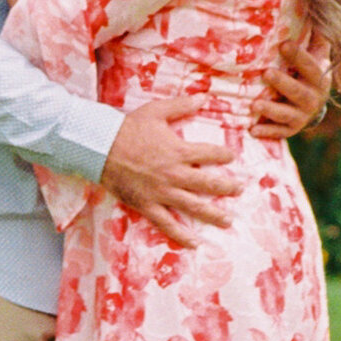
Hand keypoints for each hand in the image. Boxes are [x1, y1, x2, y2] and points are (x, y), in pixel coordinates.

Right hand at [100, 97, 243, 245]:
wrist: (101, 147)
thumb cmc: (128, 128)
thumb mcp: (156, 111)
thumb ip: (181, 105)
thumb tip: (203, 97)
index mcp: (178, 151)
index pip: (209, 153)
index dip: (224, 154)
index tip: (232, 156)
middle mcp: (174, 174)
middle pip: (208, 184)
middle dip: (227, 187)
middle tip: (240, 189)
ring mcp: (162, 192)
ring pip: (193, 206)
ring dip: (213, 214)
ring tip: (228, 221)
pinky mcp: (148, 205)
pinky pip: (167, 224)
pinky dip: (181, 235)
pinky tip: (195, 243)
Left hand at [252, 21, 333, 144]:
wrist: (313, 101)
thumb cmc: (308, 68)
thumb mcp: (315, 52)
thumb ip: (315, 34)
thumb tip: (315, 1)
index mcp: (320, 76)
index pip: (312, 66)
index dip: (299, 56)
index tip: (283, 44)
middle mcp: (314, 97)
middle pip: (300, 92)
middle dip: (284, 84)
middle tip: (266, 73)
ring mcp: (302, 115)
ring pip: (288, 115)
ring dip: (272, 109)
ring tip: (254, 105)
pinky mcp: (290, 128)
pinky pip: (279, 132)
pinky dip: (266, 131)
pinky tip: (252, 129)